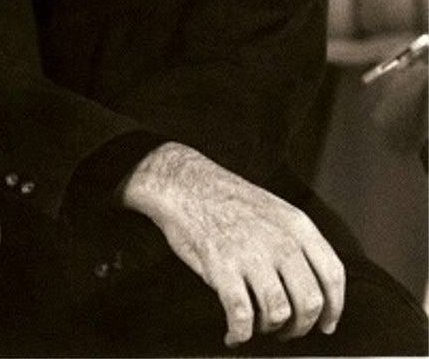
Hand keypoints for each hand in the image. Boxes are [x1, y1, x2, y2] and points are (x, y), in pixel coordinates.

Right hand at [119, 143, 344, 347]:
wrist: (183, 183)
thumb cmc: (225, 199)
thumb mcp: (274, 209)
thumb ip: (296, 242)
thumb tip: (311, 286)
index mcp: (296, 224)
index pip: (332, 274)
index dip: (334, 308)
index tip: (326, 324)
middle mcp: (280, 240)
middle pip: (309, 302)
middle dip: (300, 327)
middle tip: (287, 331)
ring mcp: (251, 254)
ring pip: (279, 313)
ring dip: (269, 329)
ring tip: (257, 327)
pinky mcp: (222, 267)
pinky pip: (242, 316)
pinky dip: (240, 334)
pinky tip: (234, 334)